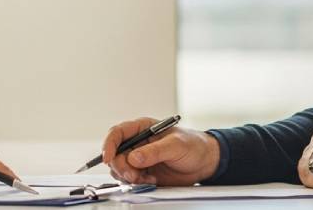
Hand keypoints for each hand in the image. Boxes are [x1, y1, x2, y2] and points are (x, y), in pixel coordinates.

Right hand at [102, 117, 219, 185]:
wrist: (204, 162)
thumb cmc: (193, 146)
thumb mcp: (176, 145)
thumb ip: (154, 151)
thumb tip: (134, 157)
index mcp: (143, 128)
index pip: (118, 133)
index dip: (109, 145)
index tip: (108, 158)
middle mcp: (138, 143)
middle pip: (115, 154)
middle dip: (121, 167)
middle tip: (133, 175)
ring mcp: (140, 159)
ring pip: (120, 168)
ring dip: (129, 176)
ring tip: (147, 178)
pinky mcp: (144, 172)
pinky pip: (131, 179)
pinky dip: (137, 183)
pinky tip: (152, 180)